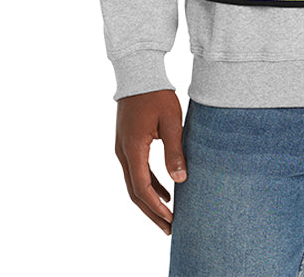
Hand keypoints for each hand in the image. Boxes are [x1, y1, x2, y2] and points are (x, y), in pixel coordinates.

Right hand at [115, 89, 187, 234]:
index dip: (156, 207)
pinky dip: (149, 184)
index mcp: (133, 149)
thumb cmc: (157, 95)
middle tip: (169, 229)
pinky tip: (165, 191)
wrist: (139, 73)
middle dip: (152, 212)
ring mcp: (123, 148)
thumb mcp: (171, 122)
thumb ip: (174, 151)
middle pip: (135, 192)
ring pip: (134, 183)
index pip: (142, 188)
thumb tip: (181, 180)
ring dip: (150, 200)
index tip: (171, 220)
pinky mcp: (127, 143)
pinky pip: (136, 171)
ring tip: (168, 216)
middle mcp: (123, 153)